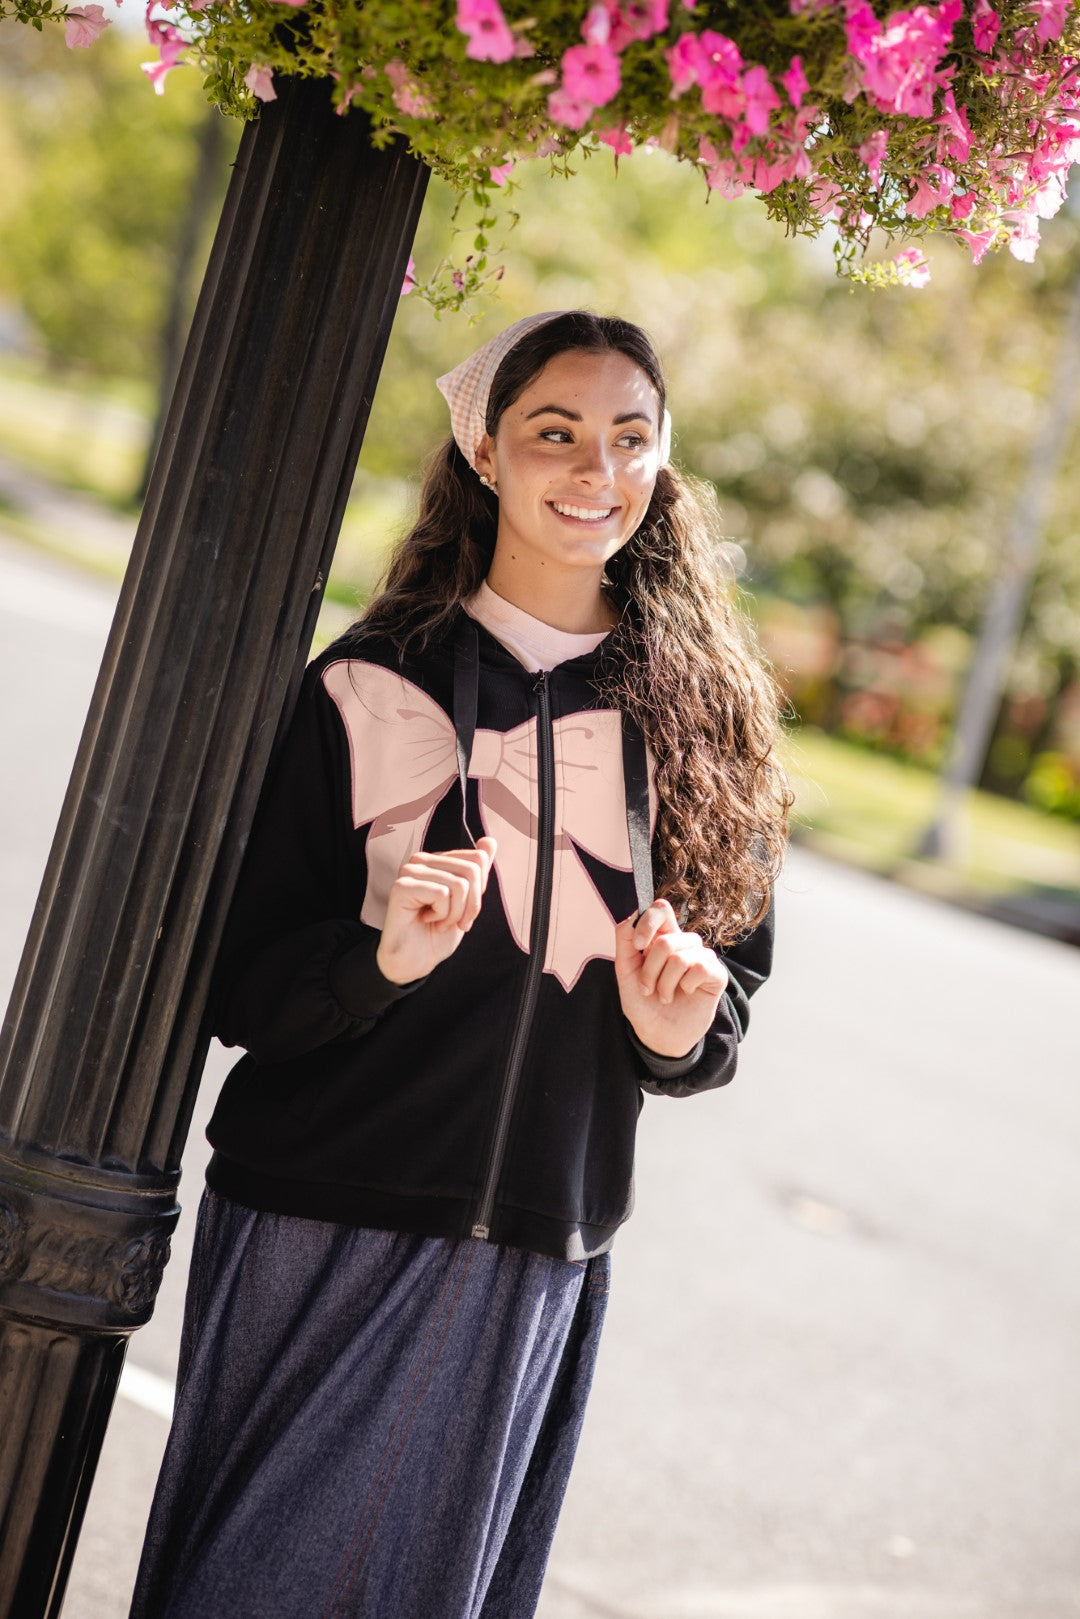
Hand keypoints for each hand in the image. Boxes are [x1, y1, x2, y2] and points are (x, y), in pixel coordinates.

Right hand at [376, 836, 496, 985]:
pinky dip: (441, 915)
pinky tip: (426, 920)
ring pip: (459, 884)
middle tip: (453, 921)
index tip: (463, 911)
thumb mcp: (466, 902)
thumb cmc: (435, 934)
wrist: (413, 962)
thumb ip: (477, 872)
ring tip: (438, 921)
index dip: (478, 892)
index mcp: (438, 861)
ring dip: (454, 913)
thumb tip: (489, 841)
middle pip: (472, 870)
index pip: (478, 859)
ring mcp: (411, 871)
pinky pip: (442, 894)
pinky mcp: (403, 885)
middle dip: (470, 905)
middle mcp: (422, 860)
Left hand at [613, 898, 728, 1058]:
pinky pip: (700, 968)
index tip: (638, 946)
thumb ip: (625, 940)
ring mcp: (702, 957)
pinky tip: (685, 993)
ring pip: (680, 957)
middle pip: (666, 941)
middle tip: (647, 988)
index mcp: (662, 938)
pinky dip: (685, 986)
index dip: (648, 922)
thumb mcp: (625, 970)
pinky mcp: (716, 974)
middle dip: (650, 971)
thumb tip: (630, 912)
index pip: (661, 909)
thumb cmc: (643, 1002)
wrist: (657, 1034)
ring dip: (665, 983)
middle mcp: (684, 944)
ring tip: (664, 995)